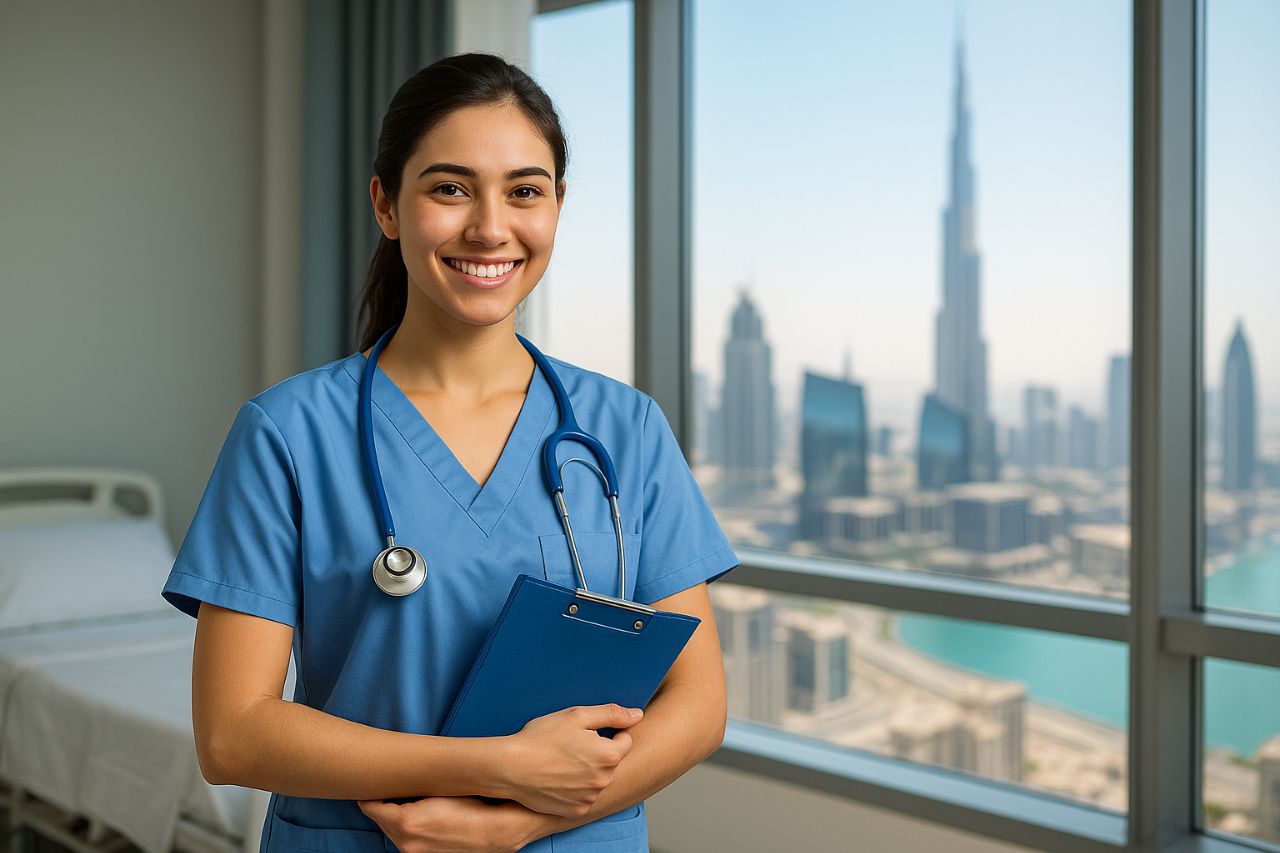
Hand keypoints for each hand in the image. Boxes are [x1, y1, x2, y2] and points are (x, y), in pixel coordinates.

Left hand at [358, 795, 532, 852]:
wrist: (496, 832)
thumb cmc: (472, 806)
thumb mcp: (440, 789)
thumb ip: (412, 786)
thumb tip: (396, 778)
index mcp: (406, 823)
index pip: (371, 807)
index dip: (372, 792)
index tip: (375, 782)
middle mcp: (406, 844)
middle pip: (380, 820)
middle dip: (386, 805)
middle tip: (395, 787)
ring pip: (393, 833)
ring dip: (397, 819)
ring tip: (412, 803)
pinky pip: (407, 842)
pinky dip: (409, 831)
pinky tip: (423, 819)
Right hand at [499, 704, 642, 816]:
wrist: (511, 768)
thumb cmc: (541, 738)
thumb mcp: (577, 715)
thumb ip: (611, 714)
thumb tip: (637, 715)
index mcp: (609, 755)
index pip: (625, 740)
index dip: (609, 732)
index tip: (589, 733)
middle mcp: (604, 780)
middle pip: (612, 762)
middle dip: (598, 753)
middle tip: (572, 746)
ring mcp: (590, 797)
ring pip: (598, 780)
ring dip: (588, 772)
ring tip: (563, 762)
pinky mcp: (577, 810)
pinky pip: (585, 797)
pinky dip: (577, 789)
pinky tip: (559, 778)